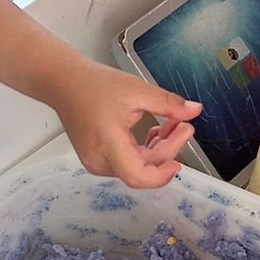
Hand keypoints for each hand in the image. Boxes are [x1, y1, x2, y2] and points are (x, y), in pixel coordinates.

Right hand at [54, 63, 200, 188]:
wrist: (64, 82)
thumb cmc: (93, 85)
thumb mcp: (137, 90)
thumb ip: (168, 104)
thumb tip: (194, 111)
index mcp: (107, 145)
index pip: (139, 176)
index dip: (163, 172)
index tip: (181, 149)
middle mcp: (100, 161)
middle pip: (143, 170)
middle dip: (168, 150)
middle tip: (183, 126)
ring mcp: (97, 162)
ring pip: (137, 167)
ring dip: (158, 149)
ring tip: (170, 124)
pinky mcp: (98, 158)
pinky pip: (128, 162)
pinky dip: (145, 149)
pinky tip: (154, 132)